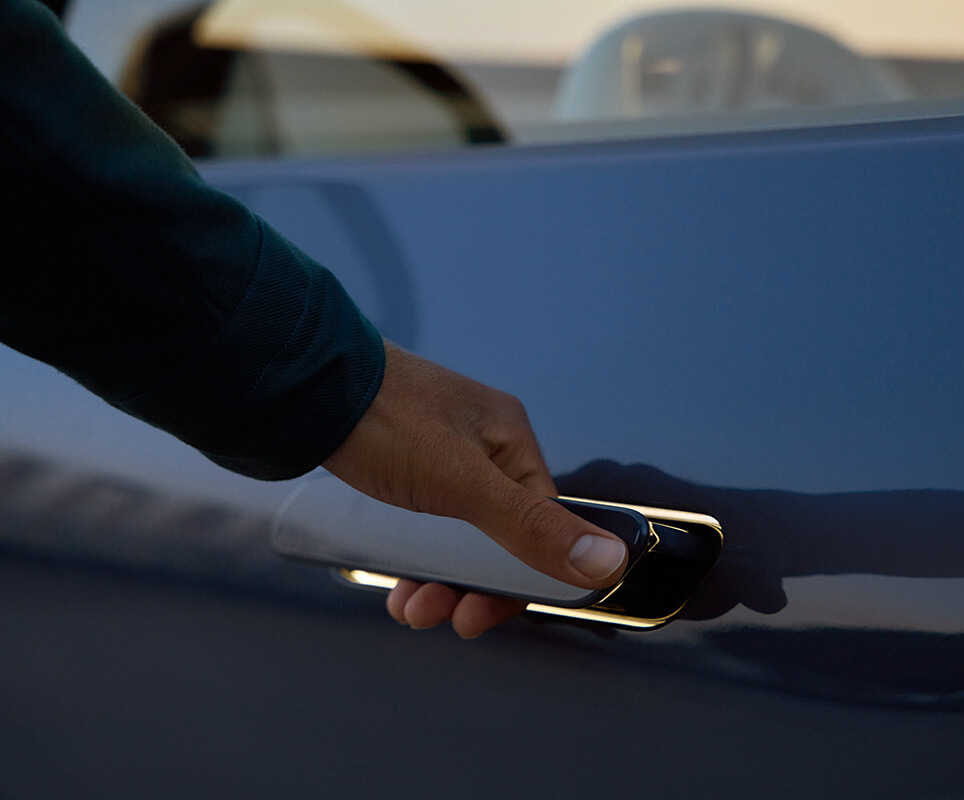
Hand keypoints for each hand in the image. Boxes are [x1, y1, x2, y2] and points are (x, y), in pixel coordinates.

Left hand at [323, 341, 627, 637]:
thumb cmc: (382, 419)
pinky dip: (413, 562)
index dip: (517, 580)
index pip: (541, 527)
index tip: (483, 614)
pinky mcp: (404, 468)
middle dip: (469, 588)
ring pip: (458, 539)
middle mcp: (482, 448)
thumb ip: (532, 527)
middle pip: (498, 539)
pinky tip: (394, 583)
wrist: (298, 386)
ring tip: (410, 607)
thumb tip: (607, 561)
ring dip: (438, 582)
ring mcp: (441, 458)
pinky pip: (425, 529)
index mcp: (510, 443)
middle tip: (442, 615)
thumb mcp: (462, 483)